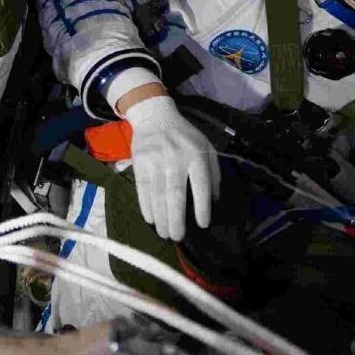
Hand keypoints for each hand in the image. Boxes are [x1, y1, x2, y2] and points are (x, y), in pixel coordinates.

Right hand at [123, 93, 219, 240]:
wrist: (155, 117)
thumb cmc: (185, 137)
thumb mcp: (206, 148)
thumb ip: (213, 173)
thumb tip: (214, 200)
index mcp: (196, 155)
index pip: (201, 185)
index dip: (202, 207)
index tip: (202, 224)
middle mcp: (175, 158)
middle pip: (175, 194)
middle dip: (176, 218)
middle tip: (177, 237)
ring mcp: (155, 160)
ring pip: (158, 194)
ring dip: (160, 217)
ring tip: (164, 233)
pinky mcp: (140, 162)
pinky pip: (143, 188)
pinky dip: (146, 205)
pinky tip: (150, 219)